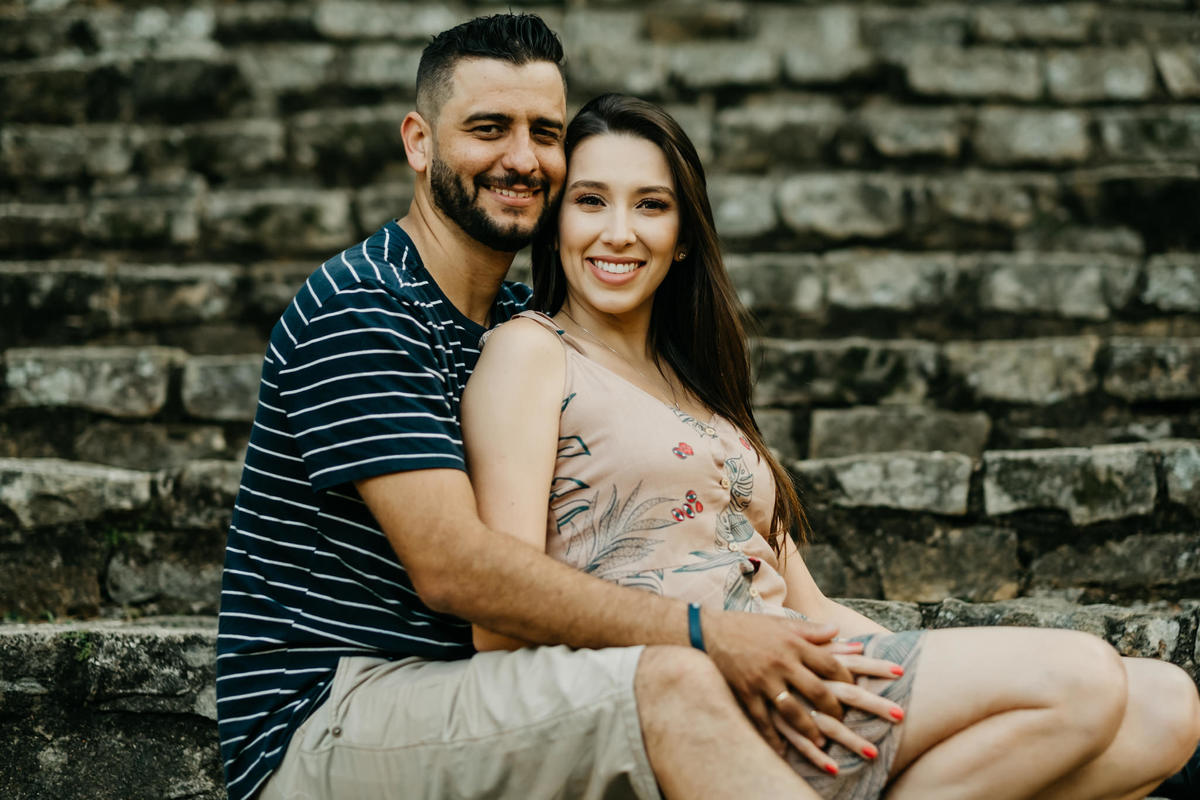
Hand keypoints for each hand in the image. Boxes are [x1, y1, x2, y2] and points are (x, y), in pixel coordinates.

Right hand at [702, 609, 854, 754]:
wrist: (707, 631)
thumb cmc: (747, 626)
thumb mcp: (780, 623)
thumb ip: (811, 630)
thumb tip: (839, 630)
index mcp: (793, 643)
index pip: (830, 664)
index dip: (848, 678)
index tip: (857, 689)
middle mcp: (781, 662)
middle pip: (817, 691)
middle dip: (835, 709)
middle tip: (843, 720)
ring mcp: (762, 680)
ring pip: (794, 711)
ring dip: (811, 729)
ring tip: (823, 742)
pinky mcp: (745, 693)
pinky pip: (763, 721)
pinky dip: (774, 739)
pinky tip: (784, 752)